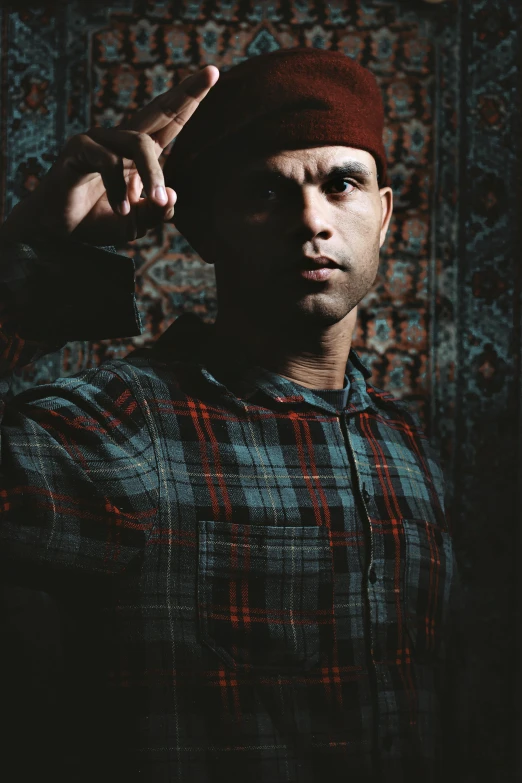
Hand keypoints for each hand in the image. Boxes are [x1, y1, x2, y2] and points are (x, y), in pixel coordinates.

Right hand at [0, 66, 218, 245]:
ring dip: (152, 174)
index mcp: (139, 152)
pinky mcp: (79, 148)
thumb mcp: (138, 223)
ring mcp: (100, 139)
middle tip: (212, 73)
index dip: (190, 99)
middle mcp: (122, 139)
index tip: (214, 73)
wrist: (61, 232)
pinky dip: (118, 189)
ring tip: (153, 201)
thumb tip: (171, 194)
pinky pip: (108, 162)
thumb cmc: (98, 221)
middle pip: (159, 110)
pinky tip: (122, 210)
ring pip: (140, 144)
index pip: (170, 122)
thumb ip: (157, 212)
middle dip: (186, 93)